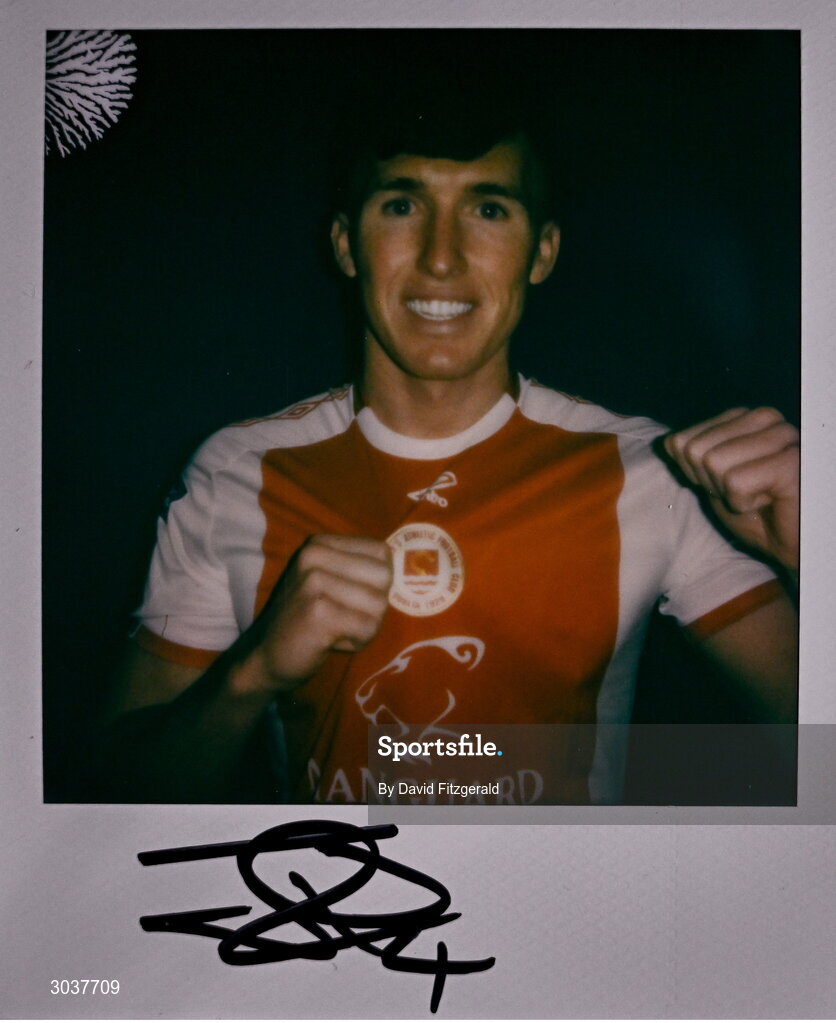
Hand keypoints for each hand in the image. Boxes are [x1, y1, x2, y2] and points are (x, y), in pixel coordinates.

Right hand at [244, 534, 392, 691]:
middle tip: (343, 617)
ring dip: (364, 627)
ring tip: (335, 629)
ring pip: (379, 606)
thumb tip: (411, 567)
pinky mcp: (317, 613)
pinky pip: (367, 628)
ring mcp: (313, 583)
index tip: (349, 597)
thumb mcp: (330, 581)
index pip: (382, 552)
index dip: (377, 583)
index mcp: (319, 543)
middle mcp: (314, 556)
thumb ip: (363, 569)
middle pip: (385, 578)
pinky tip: (330, 642)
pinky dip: (356, 642)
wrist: (266, 656)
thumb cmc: (307, 620)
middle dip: (373, 607)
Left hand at [664, 407, 798, 574]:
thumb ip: (691, 457)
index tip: (727, 486)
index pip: (682, 441)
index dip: (696, 475)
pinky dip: (743, 502)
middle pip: (695, 450)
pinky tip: (768, 501)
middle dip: (711, 483)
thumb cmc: (755, 513)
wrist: (791, 546)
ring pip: (714, 462)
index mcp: (743, 417)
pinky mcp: (791, 460)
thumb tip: (669, 442)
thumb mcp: (713, 482)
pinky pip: (735, 481)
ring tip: (758, 495)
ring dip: (729, 493)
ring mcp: (781, 435)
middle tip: (744, 493)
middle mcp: (764, 418)